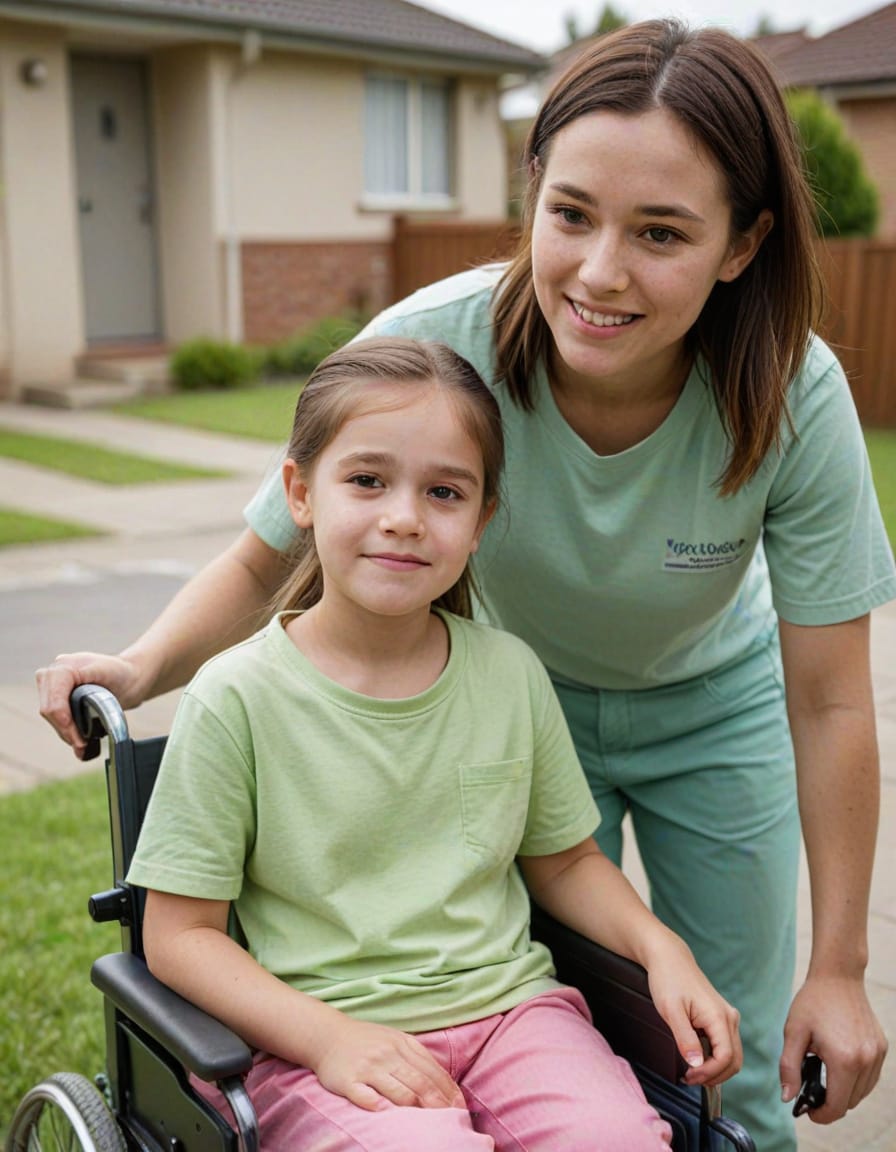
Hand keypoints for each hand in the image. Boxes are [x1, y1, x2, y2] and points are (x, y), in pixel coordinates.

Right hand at [36, 652, 142, 757]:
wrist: (129, 676)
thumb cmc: (122, 673)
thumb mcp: (107, 677)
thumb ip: (86, 689)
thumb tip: (68, 713)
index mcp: (64, 666)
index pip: (54, 701)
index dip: (64, 722)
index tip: (78, 739)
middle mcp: (53, 673)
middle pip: (48, 710)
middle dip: (65, 730)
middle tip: (82, 745)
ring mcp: (52, 684)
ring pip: (49, 716)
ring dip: (65, 733)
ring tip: (82, 744)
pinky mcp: (57, 695)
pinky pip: (54, 717)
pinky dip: (65, 730)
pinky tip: (78, 740)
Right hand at [311, 1015, 464, 1111]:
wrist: (328, 1035)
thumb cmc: (367, 1041)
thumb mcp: (395, 1039)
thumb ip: (417, 1057)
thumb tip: (444, 1084)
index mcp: (402, 1044)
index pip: (432, 1071)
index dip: (448, 1091)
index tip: (460, 1108)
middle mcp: (387, 1054)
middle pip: (420, 1083)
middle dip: (439, 1104)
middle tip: (453, 1120)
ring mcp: (368, 1067)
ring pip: (398, 1091)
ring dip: (416, 1109)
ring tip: (430, 1125)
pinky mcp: (348, 1080)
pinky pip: (365, 1096)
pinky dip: (377, 1105)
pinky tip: (387, 1114)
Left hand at [646, 938, 742, 1086]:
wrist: (669, 958)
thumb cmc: (668, 979)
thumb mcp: (671, 1011)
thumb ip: (685, 1038)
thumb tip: (697, 1064)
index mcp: (719, 1016)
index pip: (726, 1058)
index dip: (709, 1073)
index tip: (688, 1077)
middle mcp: (729, 1017)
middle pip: (734, 1061)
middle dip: (714, 1076)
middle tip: (689, 1079)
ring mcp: (727, 1016)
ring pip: (732, 1055)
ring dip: (716, 1070)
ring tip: (691, 1072)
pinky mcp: (721, 1017)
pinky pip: (726, 1045)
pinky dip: (715, 1058)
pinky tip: (696, 1059)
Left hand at [780, 975, 886, 1121]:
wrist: (838, 976)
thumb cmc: (813, 1002)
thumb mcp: (793, 1033)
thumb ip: (789, 1068)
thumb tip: (788, 1098)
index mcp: (844, 1060)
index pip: (837, 1107)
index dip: (821, 1115)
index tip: (808, 1111)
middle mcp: (866, 1061)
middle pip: (849, 1102)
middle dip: (830, 1102)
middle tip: (811, 1088)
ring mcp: (877, 1055)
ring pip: (862, 1093)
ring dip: (844, 1092)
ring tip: (824, 1074)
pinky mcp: (882, 1048)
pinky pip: (870, 1078)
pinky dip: (856, 1080)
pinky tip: (839, 1066)